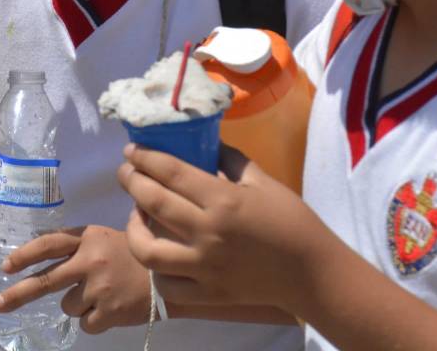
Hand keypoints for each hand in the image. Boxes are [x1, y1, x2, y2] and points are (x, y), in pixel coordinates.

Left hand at [0, 225, 153, 333]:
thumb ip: (79, 243)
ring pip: (68, 306)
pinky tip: (111, 308)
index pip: (50, 244)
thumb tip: (42, 250)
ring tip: (103, 295)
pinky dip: (94, 320)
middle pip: (46, 281)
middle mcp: (90, 261)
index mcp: (89, 237)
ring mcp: (99, 288)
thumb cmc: (136, 254)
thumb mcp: (106, 237)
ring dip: (79, 305)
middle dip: (18, 294)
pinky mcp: (109, 312)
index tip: (6, 267)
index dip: (25, 255)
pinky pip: (85, 324)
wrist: (172, 275)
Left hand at [117, 144, 328, 312]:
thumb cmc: (290, 221)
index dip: (145, 158)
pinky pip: (166, 285)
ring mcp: (204, 267)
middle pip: (152, 202)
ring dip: (133, 227)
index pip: (171, 172)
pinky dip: (154, 268)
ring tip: (135, 214)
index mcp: (223, 200)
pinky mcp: (206, 294)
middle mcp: (208, 233)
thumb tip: (204, 142)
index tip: (131, 151)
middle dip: (131, 181)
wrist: (311, 273)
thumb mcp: (263, 181)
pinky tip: (156, 251)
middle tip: (126, 172)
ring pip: (148, 250)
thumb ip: (231, 159)